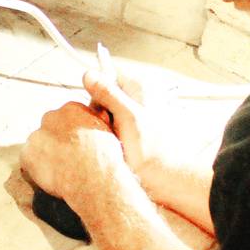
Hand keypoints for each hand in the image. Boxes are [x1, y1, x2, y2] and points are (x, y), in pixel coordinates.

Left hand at [20, 101, 123, 206]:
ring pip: (38, 144)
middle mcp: (51, 117)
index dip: (71, 133)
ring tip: (61, 170)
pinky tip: (52, 176)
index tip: (77, 145)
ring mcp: (37, 135)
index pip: (65, 116)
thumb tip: (99, 113)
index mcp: (71, 108)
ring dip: (46, 154)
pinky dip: (36, 168)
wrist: (95, 179)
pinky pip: (29, 160)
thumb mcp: (108, 130)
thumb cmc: (106, 158)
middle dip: (56, 140)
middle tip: (67, 158)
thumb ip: (97, 119)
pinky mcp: (27, 154)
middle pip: (49, 127)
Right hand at [83, 68, 215, 233]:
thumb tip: (88, 74)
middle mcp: (136, 96)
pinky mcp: (128, 127)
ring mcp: (132, 112)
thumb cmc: (150, 148)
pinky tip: (116, 144)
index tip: (102, 110)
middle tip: (111, 128)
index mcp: (139, 87)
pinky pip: (109, 124)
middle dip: (100, 112)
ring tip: (115, 139)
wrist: (161, 176)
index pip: (107, 76)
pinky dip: (108, 133)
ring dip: (103, 125)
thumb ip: (108, 94)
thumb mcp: (128, 116)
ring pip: (104, 111)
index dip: (99, 92)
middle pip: (103, 95)